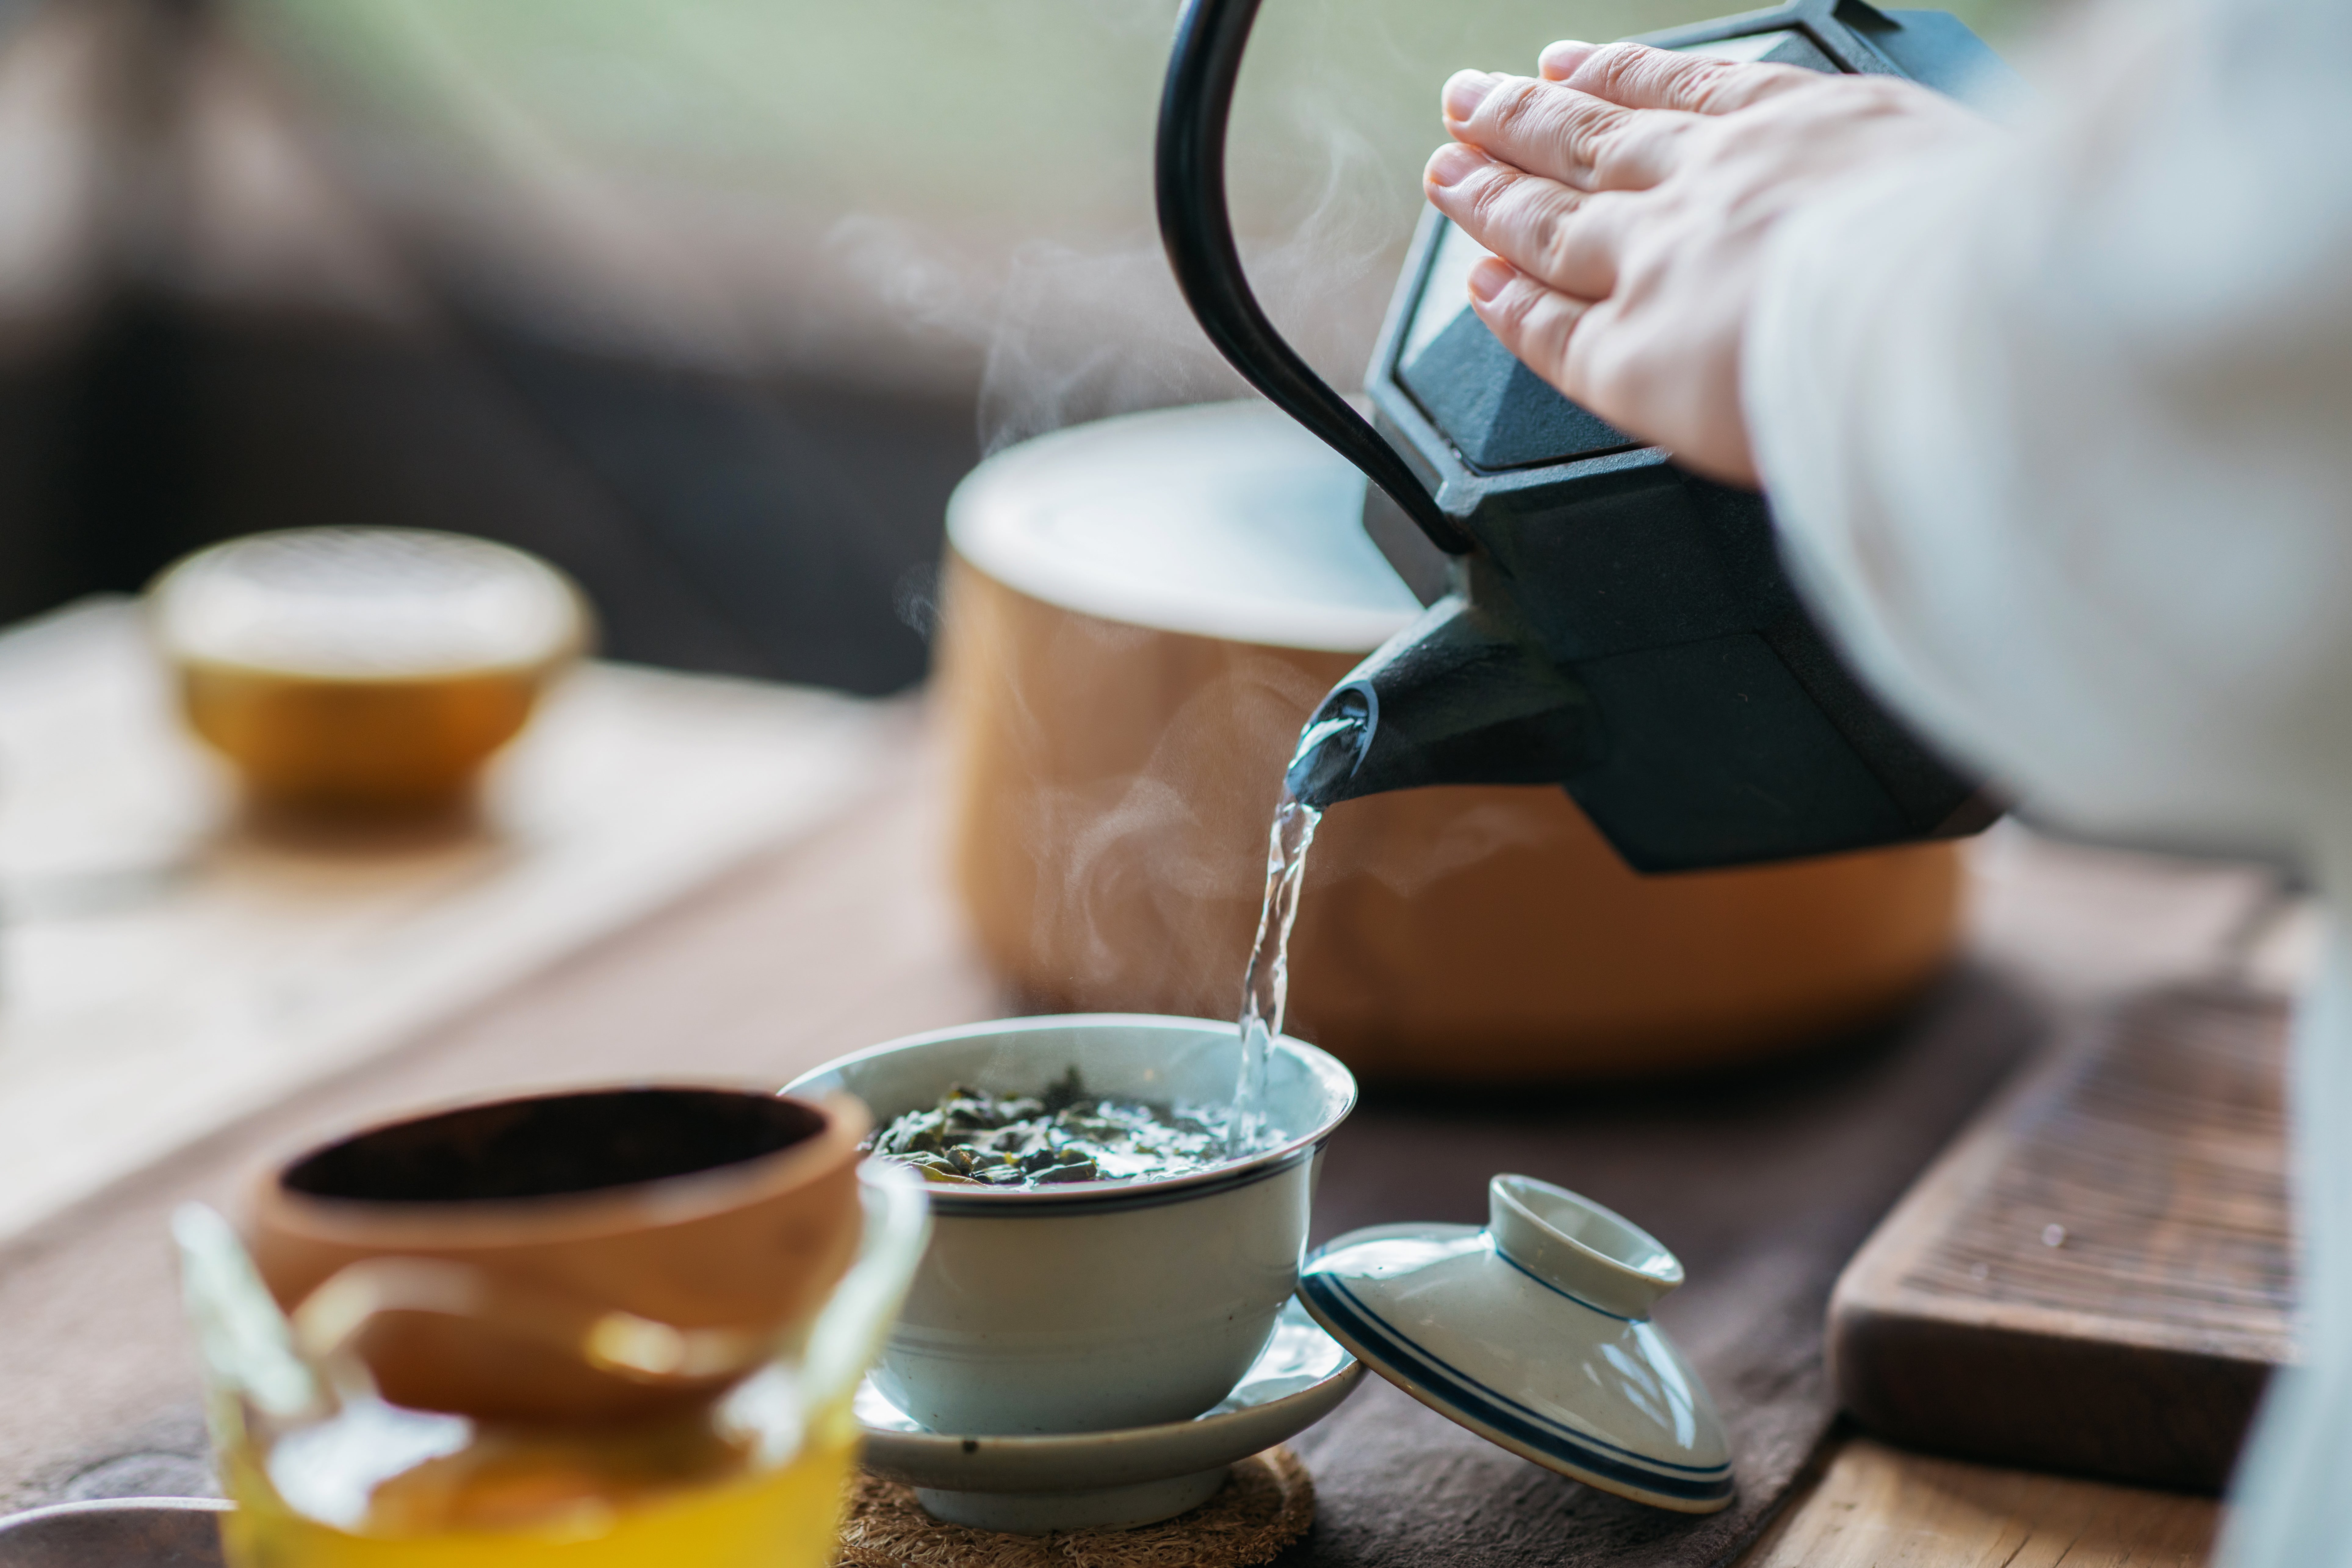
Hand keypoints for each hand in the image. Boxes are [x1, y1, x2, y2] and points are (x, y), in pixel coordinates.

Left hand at [1424, 41, 1992, 484]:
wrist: (1959, 327)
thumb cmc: (1994, 264)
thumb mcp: (1976, 174)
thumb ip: (1909, 176)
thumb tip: (1912, 199)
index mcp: (1807, 131)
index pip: (1687, 92)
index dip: (1615, 78)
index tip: (1566, 67)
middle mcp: (1715, 187)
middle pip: (1593, 145)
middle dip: (1523, 120)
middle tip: (1471, 103)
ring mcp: (1663, 267)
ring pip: (1551, 224)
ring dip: (1491, 195)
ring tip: (1449, 174)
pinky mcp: (1634, 357)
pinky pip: (1552, 332)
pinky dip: (1507, 307)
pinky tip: (1478, 286)